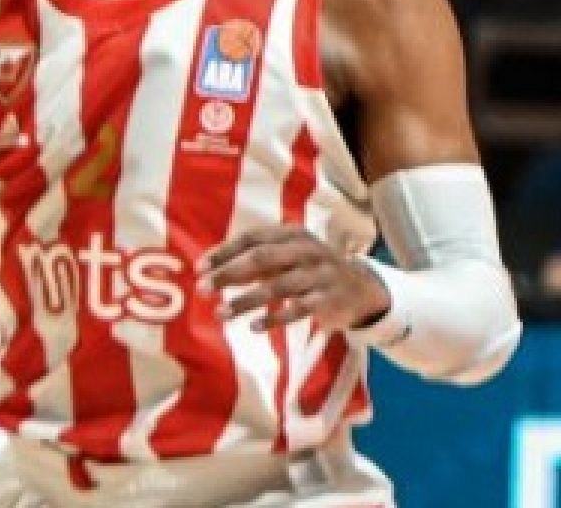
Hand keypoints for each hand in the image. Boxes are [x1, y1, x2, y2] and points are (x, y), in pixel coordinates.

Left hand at [199, 225, 390, 332]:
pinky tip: (253, 327)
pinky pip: (298, 310)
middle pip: (262, 259)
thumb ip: (254, 261)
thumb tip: (212, 270)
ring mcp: (319, 274)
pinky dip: (274, 319)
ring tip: (220, 314)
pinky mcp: (328, 299)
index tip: (199, 268)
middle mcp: (306, 250)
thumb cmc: (311, 269)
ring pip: (277, 287)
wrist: (361, 288)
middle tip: (202, 289)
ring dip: (245, 301)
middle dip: (229, 274)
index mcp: (291, 233)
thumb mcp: (287, 257)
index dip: (224, 252)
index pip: (252, 239)